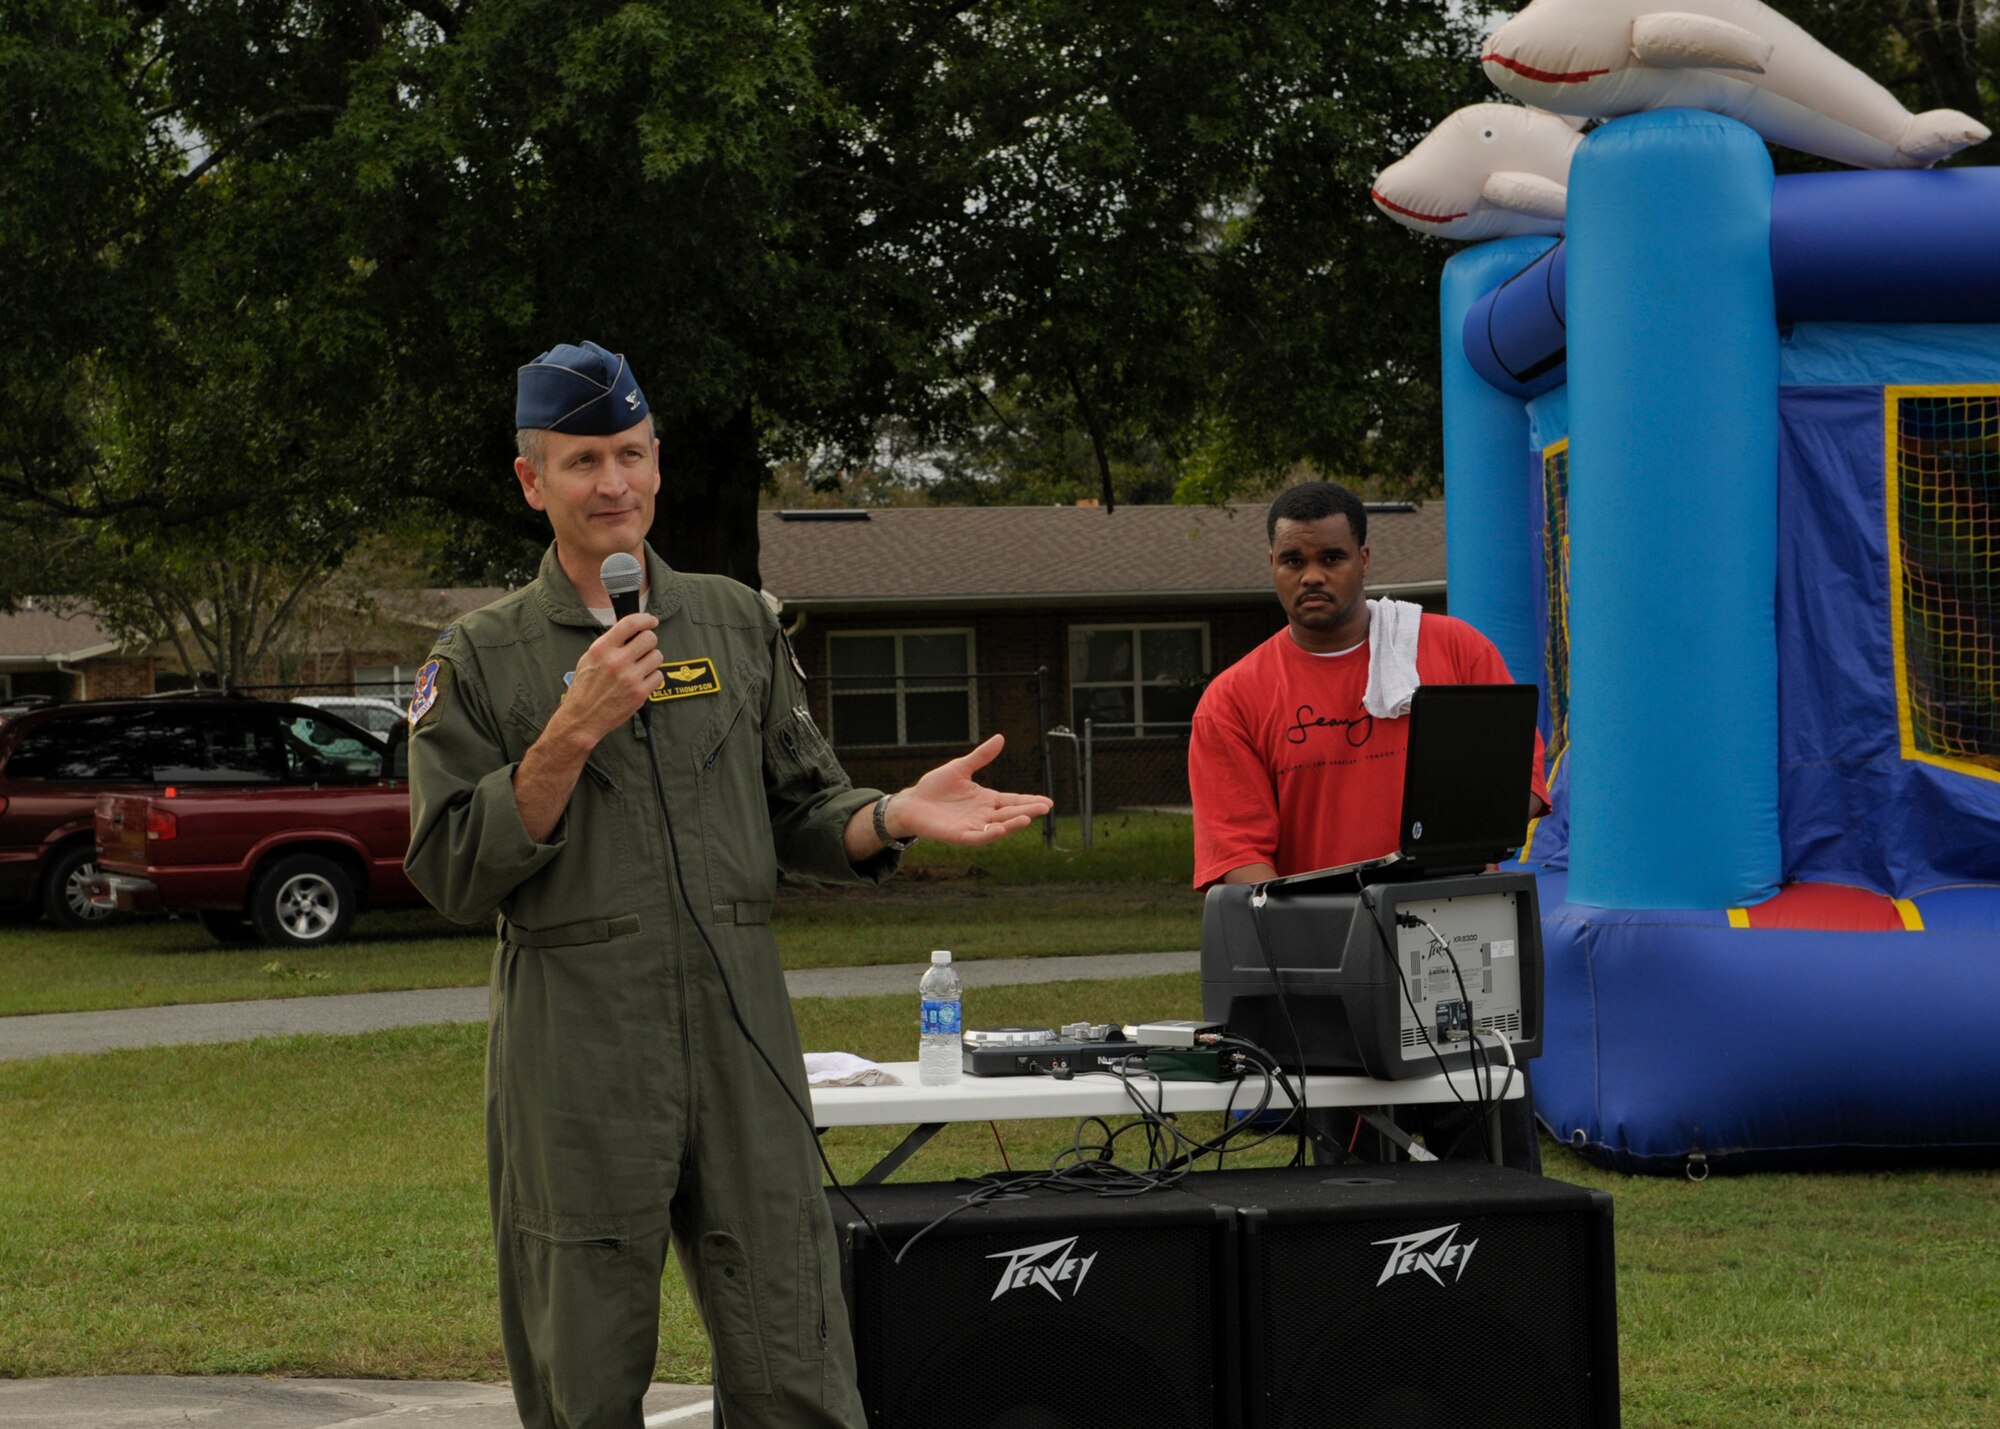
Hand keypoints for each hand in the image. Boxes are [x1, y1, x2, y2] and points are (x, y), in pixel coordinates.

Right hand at [554, 613, 661, 746]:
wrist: (582, 718)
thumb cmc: (584, 689)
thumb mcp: (589, 659)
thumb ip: (609, 643)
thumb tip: (626, 628)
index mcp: (602, 648)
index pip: (630, 623)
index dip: (645, 619)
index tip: (652, 621)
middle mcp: (617, 661)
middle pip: (650, 638)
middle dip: (649, 642)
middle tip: (643, 650)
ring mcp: (630, 677)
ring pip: (657, 656)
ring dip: (651, 660)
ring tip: (639, 668)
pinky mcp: (640, 693)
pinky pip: (658, 676)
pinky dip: (652, 678)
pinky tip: (640, 682)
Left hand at [887, 734, 1054, 844]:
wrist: (912, 802)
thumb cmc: (935, 787)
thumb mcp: (961, 767)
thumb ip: (981, 756)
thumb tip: (1000, 738)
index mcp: (986, 800)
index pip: (1013, 800)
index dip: (1029, 801)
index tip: (1047, 802)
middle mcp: (983, 815)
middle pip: (1010, 813)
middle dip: (1028, 811)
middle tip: (1046, 807)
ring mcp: (973, 826)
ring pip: (998, 827)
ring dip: (1013, 824)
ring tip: (1028, 818)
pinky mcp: (959, 835)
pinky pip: (978, 837)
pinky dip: (990, 834)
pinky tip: (1001, 829)